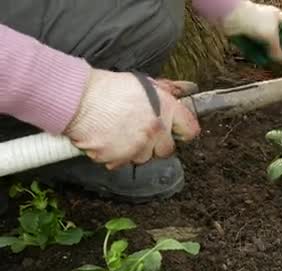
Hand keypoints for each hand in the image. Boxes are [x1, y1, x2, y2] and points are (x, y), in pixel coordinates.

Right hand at [64, 69, 200, 169]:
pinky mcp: (118, 159)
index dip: (182, 131)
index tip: (175, 130)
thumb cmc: (109, 88)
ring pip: (144, 158)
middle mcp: (155, 131)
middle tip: (141, 132)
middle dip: (157, 144)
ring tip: (121, 133)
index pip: (191, 131)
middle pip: (167, 151)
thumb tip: (188, 88)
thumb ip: (170, 90)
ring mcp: (136, 147)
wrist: (77, 98)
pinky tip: (108, 139)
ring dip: (135, 150)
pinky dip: (115, 156)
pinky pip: (121, 163)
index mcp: (166, 110)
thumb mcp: (145, 83)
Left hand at [221, 0, 281, 61]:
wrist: (232, 16)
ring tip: (270, 63)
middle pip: (277, 37)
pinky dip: (255, 54)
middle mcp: (267, 21)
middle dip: (280, 48)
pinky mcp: (244, 34)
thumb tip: (280, 60)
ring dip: (267, 53)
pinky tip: (259, 61)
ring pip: (263, 43)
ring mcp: (254, 28)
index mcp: (277, 16)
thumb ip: (277, 50)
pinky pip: (252, 46)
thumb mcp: (271, 37)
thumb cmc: (256, 21)